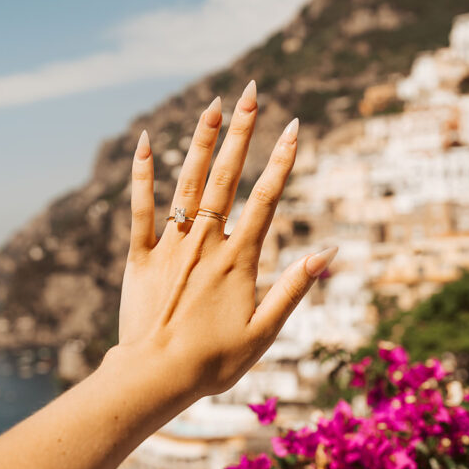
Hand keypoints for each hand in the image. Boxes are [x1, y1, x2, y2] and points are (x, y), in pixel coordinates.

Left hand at [111, 80, 337, 400]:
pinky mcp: (139, 256)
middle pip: (226, 176)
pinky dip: (141, 174)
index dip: (282, 159)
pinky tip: (143, 141)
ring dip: (200, 141)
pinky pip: (140, 208)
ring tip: (211, 105)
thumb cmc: (215, 360)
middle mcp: (206, 242)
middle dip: (241, 131)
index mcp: (239, 258)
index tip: (294, 125)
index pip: (266, 197)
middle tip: (250, 92)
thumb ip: (296, 287)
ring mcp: (171, 246)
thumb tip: (329, 250)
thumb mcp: (266, 330)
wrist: (157, 376)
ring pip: (186, 183)